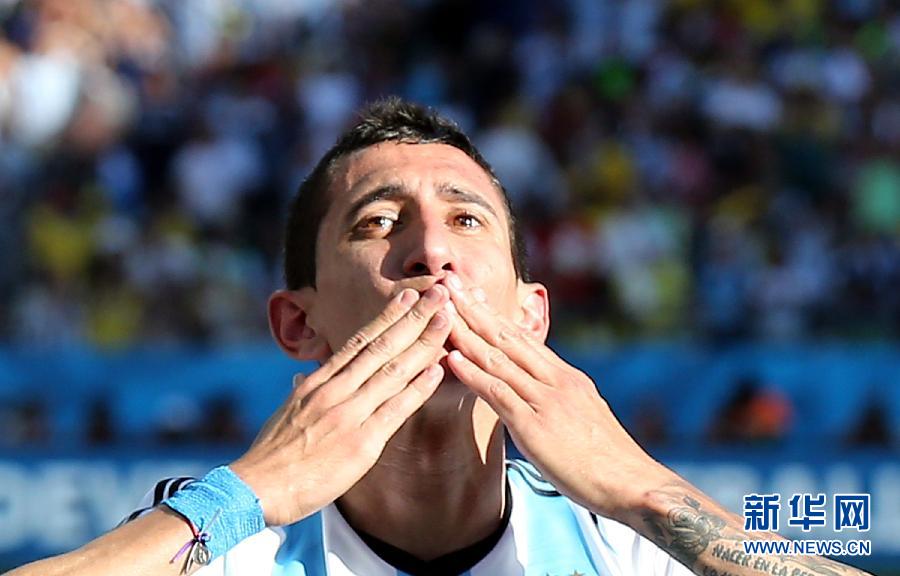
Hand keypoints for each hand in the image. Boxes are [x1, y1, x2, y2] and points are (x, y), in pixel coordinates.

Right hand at [230, 285, 452, 525]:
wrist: (256, 488)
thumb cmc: (271, 454)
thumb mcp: (286, 412)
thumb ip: (302, 391)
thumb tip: (304, 377)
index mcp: (318, 382)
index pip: (359, 341)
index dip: (387, 317)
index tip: (408, 297)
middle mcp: (335, 390)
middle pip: (382, 346)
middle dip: (414, 317)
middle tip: (439, 292)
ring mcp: (348, 414)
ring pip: (393, 370)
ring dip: (423, 343)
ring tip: (447, 319)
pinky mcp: (360, 442)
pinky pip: (396, 410)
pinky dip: (418, 388)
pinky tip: (437, 369)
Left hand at [443, 273, 672, 520]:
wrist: (632, 484)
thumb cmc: (608, 461)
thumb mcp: (586, 417)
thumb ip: (560, 401)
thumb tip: (541, 396)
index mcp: (566, 377)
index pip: (522, 338)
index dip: (493, 314)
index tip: (471, 293)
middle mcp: (556, 380)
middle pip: (507, 336)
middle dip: (474, 308)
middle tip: (448, 281)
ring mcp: (546, 400)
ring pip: (498, 358)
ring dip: (465, 332)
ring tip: (441, 309)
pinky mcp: (535, 425)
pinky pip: (499, 393)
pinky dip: (474, 373)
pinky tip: (452, 358)